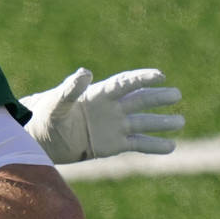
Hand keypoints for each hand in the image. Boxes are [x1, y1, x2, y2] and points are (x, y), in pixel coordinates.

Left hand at [20, 68, 183, 163]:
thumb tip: (85, 72)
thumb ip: (70, 89)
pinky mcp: (113, 145)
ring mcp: (114, 127)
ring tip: (180, 122)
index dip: (142, 78)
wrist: (39, 139)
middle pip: (139, 101)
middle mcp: (111, 109)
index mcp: (98, 94)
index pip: (125, 84)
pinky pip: (138, 145)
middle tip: (176, 95)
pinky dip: (154, 146)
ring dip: (161, 123)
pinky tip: (171, 147)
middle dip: (157, 98)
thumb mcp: (55, 102)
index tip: (160, 76)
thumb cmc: (44, 116)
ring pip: (142, 123)